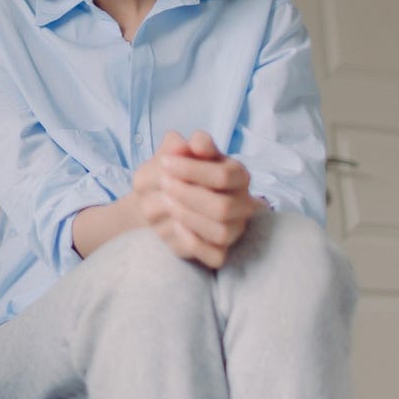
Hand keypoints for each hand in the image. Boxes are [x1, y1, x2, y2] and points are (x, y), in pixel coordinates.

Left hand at [132, 130, 256, 267]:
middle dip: (187, 194)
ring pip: (221, 232)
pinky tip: (175, 225)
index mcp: (237, 174)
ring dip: (187, 216)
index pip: (224, 175)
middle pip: (223, 207)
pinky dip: (193, 241)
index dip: (191, 169)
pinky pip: (215, 255)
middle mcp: (243, 203)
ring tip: (165, 201)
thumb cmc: (171, 172)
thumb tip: (189, 143)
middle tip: (163, 184)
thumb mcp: (171, 154)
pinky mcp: (220, 252)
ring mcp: (234, 229)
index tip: (164, 162)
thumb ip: (180, 146)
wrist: (155, 197)